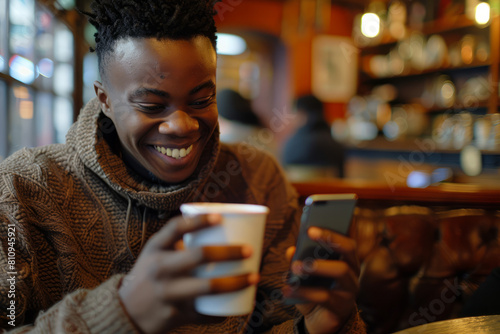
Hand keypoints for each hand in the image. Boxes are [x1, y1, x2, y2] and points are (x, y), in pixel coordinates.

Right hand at [118, 213, 257, 333]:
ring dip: (236, 282)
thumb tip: (221, 224)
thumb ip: (180, 239)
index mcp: (155, 248)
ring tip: (255, 276)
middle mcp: (160, 269)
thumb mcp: (156, 252)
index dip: (199, 220)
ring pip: (208, 287)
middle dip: (229, 252)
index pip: (176, 228)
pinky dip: (226, 310)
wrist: (126, 310)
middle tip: (249, 250)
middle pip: (199, 256)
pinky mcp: (175, 315)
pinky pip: (206, 313)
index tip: (221, 217)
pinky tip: (242, 305)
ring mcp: (167, 293)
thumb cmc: (151, 273)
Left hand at [284, 227, 359, 333]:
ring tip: (295, 266)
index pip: (346, 240)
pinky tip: (288, 290)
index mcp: (346, 260)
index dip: (333, 230)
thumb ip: (300, 259)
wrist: (319, 320)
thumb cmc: (314, 290)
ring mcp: (349, 290)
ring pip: (340, 271)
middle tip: (309, 233)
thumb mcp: (305, 273)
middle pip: (349, 250)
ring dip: (317, 265)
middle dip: (330, 239)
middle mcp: (352, 272)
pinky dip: (304, 292)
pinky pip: (324, 296)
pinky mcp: (341, 307)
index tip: (314, 225)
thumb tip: (291, 250)